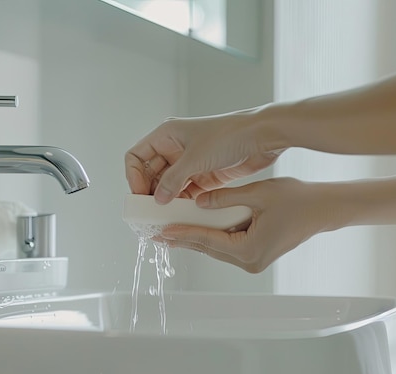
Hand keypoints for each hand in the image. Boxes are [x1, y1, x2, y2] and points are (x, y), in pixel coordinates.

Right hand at [125, 110, 282, 203]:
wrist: (262, 138)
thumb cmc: (229, 136)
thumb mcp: (195, 159)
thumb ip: (172, 181)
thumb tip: (158, 199)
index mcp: (166, 135)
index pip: (137, 156)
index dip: (133, 176)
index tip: (140, 195)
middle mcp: (175, 148)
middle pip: (150, 174)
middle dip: (149, 192)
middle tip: (149, 212)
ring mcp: (190, 162)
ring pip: (168, 185)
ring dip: (166, 200)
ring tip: (165, 217)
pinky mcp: (204, 175)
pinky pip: (185, 192)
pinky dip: (182, 203)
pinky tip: (182, 214)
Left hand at [158, 178, 343, 272]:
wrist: (323, 210)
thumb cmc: (298, 200)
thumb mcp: (258, 194)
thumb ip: (225, 199)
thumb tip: (198, 203)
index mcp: (249, 249)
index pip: (207, 240)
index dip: (182, 233)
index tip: (162, 231)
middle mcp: (250, 261)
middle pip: (208, 248)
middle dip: (183, 239)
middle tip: (156, 234)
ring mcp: (254, 261)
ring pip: (216, 249)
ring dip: (195, 239)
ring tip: (170, 232)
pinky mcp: (256, 255)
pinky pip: (227, 246)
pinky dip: (211, 237)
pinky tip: (195, 230)